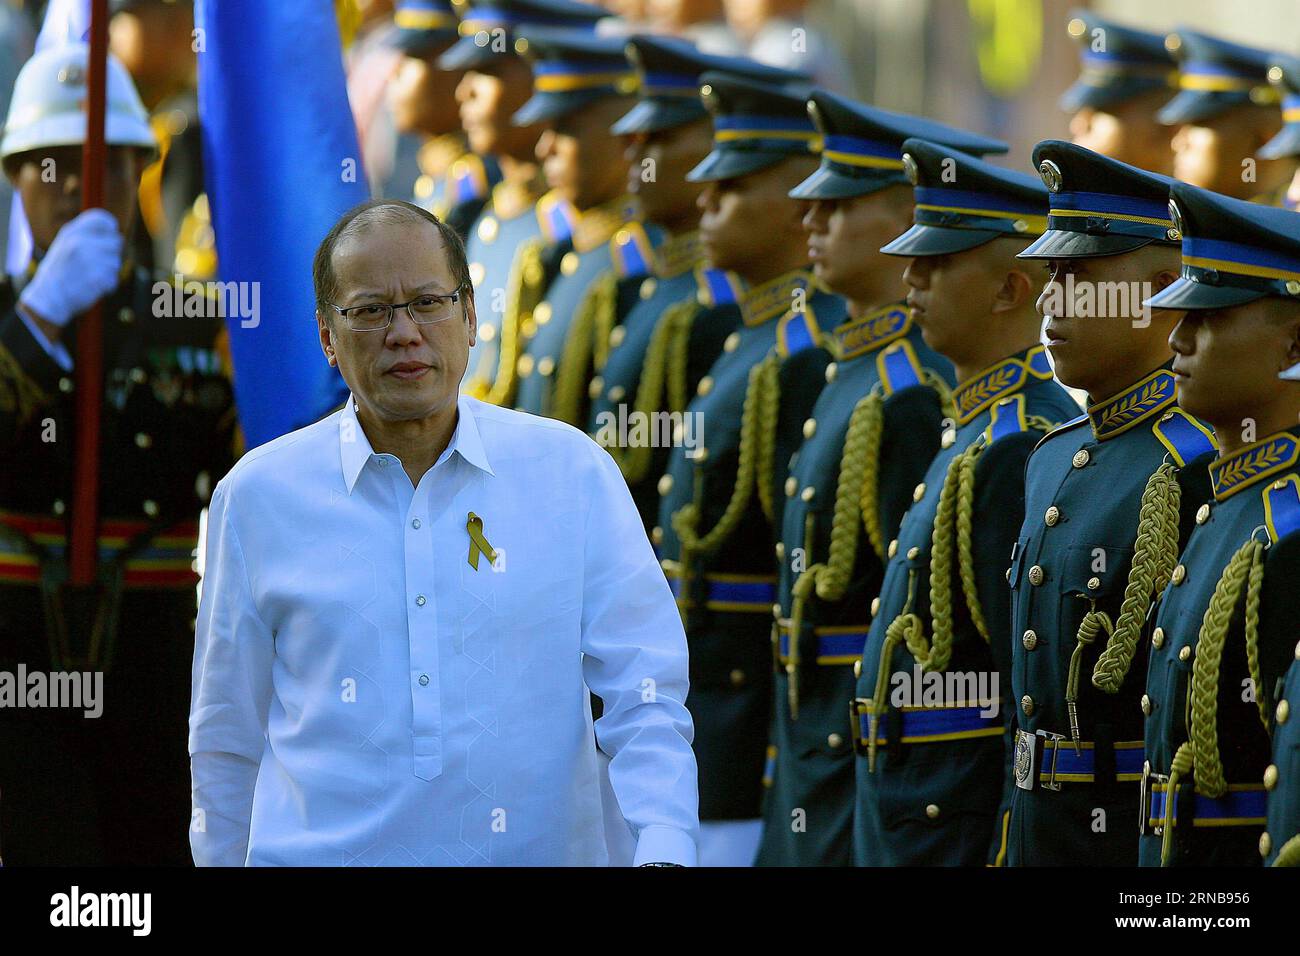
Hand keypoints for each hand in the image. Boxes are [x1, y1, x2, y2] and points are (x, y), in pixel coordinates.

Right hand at [19, 209, 123, 327]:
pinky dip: (108, 285)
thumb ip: (85, 235)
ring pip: (116, 262)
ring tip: (91, 275)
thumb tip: (114, 232)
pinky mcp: (98, 277)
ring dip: (109, 271)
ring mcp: (90, 259)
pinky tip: (93, 286)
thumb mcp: (64, 245)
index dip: (111, 228)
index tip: (110, 236)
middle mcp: (81, 242)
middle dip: (111, 253)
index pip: (102, 219)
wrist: (48, 297)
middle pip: (116, 241)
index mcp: (71, 232)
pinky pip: (114, 278)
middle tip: (97, 263)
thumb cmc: (59, 271)